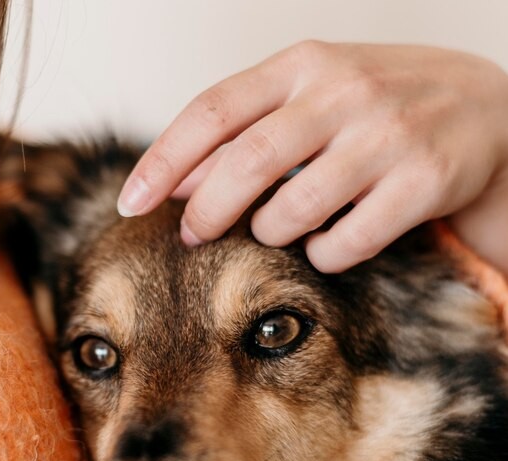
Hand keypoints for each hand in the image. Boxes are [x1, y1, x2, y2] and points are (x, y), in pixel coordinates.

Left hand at [118, 42, 507, 272]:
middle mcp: (344, 91)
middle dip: (205, 210)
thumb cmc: (372, 108)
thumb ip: (242, 130)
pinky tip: (326, 242)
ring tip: (275, 229)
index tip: (129, 203)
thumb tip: (171, 183)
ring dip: (269, 233)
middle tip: (190, 236)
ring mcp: (388, 135)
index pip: (212, 111)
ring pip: (293, 209)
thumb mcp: (308, 97)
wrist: (489, 108)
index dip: (162, 161)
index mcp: (303, 64)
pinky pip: (345, 242)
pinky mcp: (424, 181)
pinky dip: (322, 254)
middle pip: (246, 163)